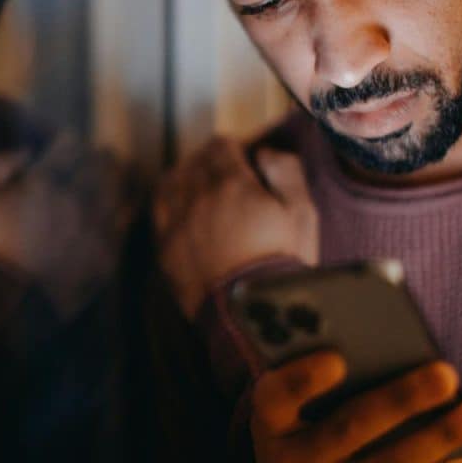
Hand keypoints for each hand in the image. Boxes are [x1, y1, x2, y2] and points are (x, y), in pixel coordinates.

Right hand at [0, 134, 128, 319]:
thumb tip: (23, 153)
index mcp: (43, 182)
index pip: (66, 151)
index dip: (69, 144)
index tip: (70, 140)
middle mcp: (73, 201)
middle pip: (95, 170)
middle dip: (99, 159)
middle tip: (103, 153)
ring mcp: (90, 231)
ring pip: (112, 197)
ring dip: (114, 183)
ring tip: (116, 175)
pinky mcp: (101, 260)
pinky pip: (118, 232)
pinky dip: (120, 218)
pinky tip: (121, 212)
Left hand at [154, 137, 318, 318]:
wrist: (256, 316)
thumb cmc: (286, 263)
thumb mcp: (302, 213)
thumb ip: (286, 173)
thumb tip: (265, 152)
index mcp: (232, 183)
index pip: (221, 146)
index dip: (234, 148)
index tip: (245, 157)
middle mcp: (197, 198)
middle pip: (195, 163)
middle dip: (210, 161)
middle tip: (225, 171)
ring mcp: (177, 225)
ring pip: (170, 183)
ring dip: (184, 178)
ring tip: (199, 187)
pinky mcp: (166, 251)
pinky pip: (159, 213)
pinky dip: (169, 203)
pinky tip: (181, 211)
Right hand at [251, 352, 461, 462]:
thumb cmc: (305, 409)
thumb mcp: (295, 389)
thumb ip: (316, 359)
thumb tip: (384, 340)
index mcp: (269, 420)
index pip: (275, 397)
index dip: (301, 380)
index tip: (336, 358)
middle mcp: (293, 461)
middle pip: (347, 430)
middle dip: (400, 400)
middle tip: (445, 372)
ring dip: (442, 436)